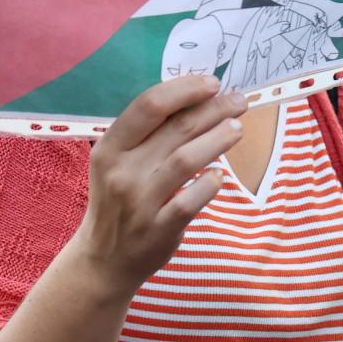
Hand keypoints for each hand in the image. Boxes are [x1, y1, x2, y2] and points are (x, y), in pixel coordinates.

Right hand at [71, 74, 245, 296]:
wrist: (104, 259)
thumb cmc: (118, 199)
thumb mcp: (117, 163)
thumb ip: (147, 135)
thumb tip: (196, 99)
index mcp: (109, 147)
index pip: (148, 105)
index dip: (184, 89)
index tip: (211, 83)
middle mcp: (122, 171)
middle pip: (175, 128)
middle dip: (213, 109)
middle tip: (238, 101)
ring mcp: (139, 202)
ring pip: (185, 160)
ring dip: (217, 140)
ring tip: (237, 128)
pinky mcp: (158, 229)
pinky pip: (189, 201)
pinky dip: (208, 184)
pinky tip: (220, 175)